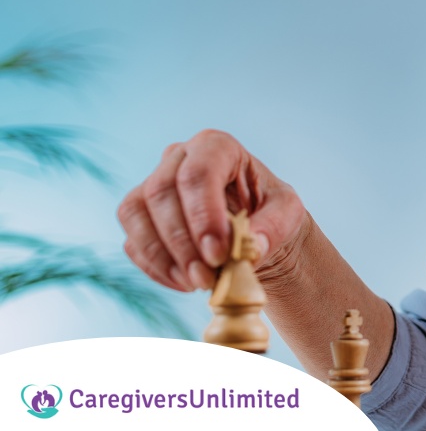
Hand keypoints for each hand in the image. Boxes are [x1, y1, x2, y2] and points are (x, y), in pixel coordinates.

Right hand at [117, 129, 306, 291]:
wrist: (256, 230)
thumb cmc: (272, 213)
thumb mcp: (288, 215)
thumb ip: (273, 228)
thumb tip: (251, 248)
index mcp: (217, 146)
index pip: (199, 172)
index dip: (203, 214)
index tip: (218, 254)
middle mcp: (179, 157)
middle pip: (161, 191)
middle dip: (181, 241)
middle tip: (206, 277)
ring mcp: (153, 184)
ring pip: (135, 213)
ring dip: (162, 256)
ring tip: (196, 283)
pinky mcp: (140, 216)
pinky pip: (133, 241)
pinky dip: (155, 267)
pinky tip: (185, 283)